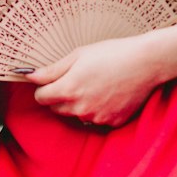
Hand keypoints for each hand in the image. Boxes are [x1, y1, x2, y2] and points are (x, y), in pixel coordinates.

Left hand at [26, 37, 160, 127]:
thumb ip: (51, 70)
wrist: (146, 63)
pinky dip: (98, 109)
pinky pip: (96, 119)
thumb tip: (30, 77)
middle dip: (60, 96)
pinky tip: (108, 94)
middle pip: (57, 108)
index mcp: (68, 90)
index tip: (54, 80)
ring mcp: (97, 118)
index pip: (41, 98)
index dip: (45, 88)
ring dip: (79, 104)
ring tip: (96, 85)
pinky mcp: (112, 122)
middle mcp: (80, 109)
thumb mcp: (78, 55)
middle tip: (77, 79)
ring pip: (77, 115)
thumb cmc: (111, 54)